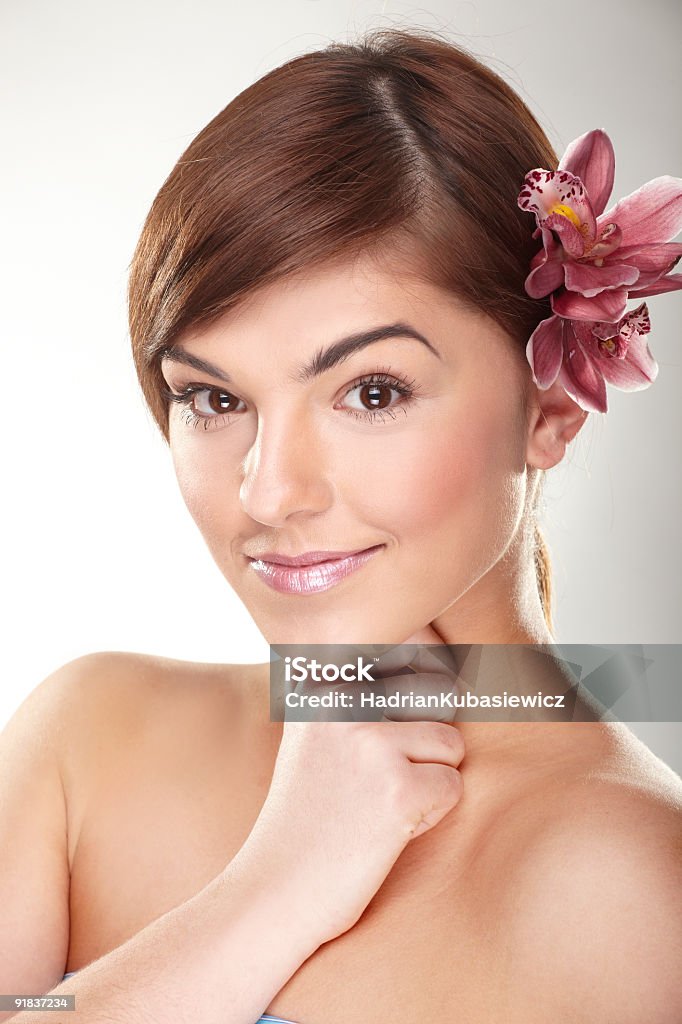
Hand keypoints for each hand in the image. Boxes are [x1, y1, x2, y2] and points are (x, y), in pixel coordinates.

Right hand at [241, 623, 464, 943]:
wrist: (275, 888)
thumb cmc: (306, 811)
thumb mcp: (317, 732)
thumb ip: (361, 690)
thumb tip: (444, 664)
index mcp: (325, 680)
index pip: (410, 643)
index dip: (425, 678)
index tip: (405, 716)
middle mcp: (346, 701)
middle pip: (437, 695)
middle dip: (426, 740)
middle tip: (379, 779)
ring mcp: (372, 742)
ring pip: (451, 743)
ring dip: (429, 779)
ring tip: (378, 805)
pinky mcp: (398, 788)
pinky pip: (452, 786)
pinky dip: (429, 814)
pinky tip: (385, 830)